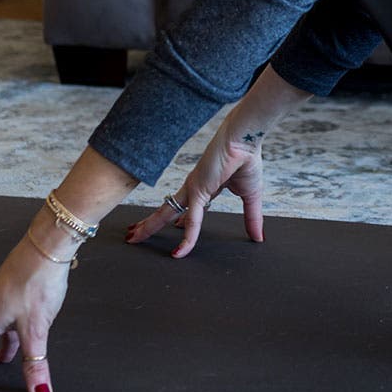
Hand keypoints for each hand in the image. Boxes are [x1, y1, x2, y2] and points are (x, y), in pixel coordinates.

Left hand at [125, 122, 267, 256]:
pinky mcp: (197, 191)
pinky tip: (180, 251)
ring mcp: (191, 189)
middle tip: (135, 233)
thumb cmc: (247, 159)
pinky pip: (192, 220)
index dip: (180, 218)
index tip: (175, 227)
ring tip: (133, 237)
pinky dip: (187, 238)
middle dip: (151, 222)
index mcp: (206, 186)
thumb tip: (258, 238)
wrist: (246, 140)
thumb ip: (252, 218)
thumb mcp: (250, 196)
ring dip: (149, 226)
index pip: (189, 206)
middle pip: (168, 209)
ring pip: (165, 213)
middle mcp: (193, 187)